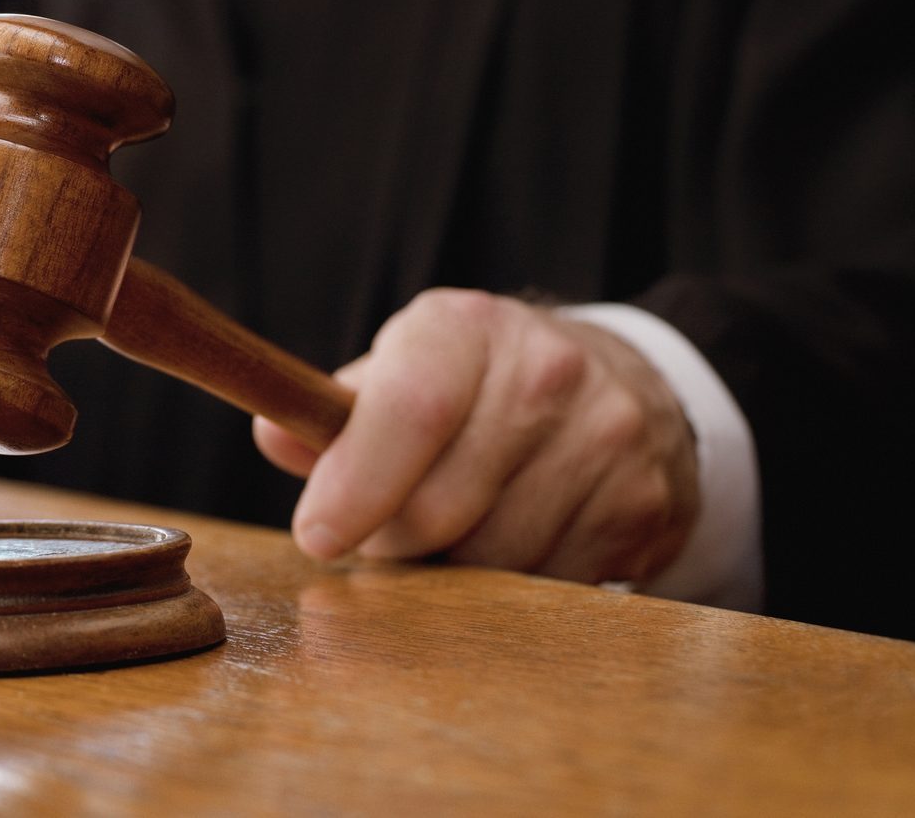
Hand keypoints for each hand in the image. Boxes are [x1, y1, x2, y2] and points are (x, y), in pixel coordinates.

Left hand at [253, 289, 698, 585]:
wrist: (625, 388)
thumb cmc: (477, 390)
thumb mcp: (404, 372)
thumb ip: (333, 414)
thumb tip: (272, 434)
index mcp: (464, 327)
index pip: (410, 409)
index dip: (356, 483)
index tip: (317, 536)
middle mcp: (545, 370)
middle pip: (441, 505)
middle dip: (395, 540)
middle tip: (388, 533)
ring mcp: (605, 436)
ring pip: (494, 557)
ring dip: (453, 570)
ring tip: (455, 532)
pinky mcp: (642, 503)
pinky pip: (551, 584)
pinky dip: (515, 587)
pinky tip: (515, 543)